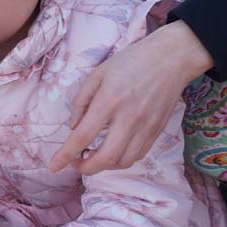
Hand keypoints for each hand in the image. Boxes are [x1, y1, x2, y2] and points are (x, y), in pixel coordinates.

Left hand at [49, 21, 213, 174]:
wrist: (172, 57)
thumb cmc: (131, 61)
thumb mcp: (97, 74)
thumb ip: (81, 101)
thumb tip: (73, 128)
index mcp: (109, 101)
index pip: (83, 136)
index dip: (65, 155)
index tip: (53, 166)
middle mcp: (129, 118)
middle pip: (105, 158)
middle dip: (85, 168)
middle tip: (75, 163)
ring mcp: (146, 126)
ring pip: (123, 162)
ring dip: (104, 166)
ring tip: (92, 157)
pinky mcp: (158, 130)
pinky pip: (138, 155)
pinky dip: (121, 160)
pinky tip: (111, 152)